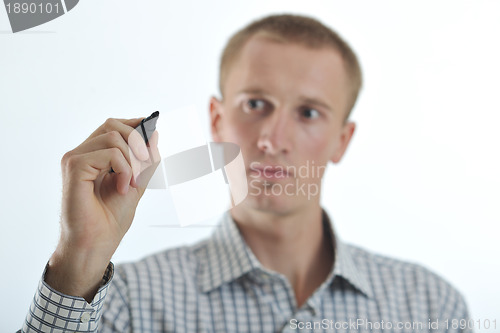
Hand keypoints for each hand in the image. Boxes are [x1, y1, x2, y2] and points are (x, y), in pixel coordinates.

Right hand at [46, 117, 159, 301]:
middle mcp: (81, 153)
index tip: (152, 137)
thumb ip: (145, 160)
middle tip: (143, 169)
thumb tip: (154, 133)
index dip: (135, 126)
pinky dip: (123, 170)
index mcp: (93, 155)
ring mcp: (75, 158)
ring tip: (131, 185)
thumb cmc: (111, 218)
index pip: (114, 125)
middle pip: (113, 125)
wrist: (97, 243)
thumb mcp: (137, 182)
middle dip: (137, 143)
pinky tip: (121, 188)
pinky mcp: (74, 167)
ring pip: (114, 137)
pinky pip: (109, 153)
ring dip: (133, 162)